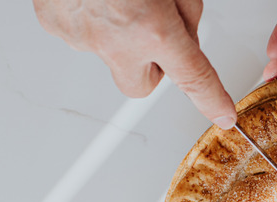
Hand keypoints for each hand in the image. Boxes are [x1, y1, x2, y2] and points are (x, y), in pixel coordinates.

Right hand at [33, 0, 236, 128]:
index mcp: (152, 28)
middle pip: (143, 85)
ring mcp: (81, 36)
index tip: (222, 114)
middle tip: (155, 33)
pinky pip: (82, 33)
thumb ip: (186, 11)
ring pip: (111, 55)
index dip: (211, 100)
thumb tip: (184, 31)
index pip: (193, 78)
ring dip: (120, 34)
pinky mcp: (55, 25)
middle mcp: (115, 40)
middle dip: (154, 67)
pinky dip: (91, 17)